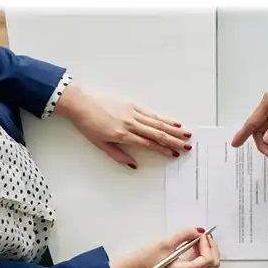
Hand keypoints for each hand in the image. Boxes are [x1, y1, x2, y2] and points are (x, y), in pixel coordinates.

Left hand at [56, 84, 192, 167]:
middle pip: (157, 133)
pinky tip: (174, 122)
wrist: (79, 102)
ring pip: (158, 123)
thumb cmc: (88, 124)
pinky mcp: (132, 105)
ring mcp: (133, 113)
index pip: (148, 144)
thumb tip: (134, 165)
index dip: (163, 150)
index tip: (174, 155)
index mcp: (123, 134)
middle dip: (174, 141)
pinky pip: (152, 114)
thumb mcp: (100, 144)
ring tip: (187, 134)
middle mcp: (131, 123)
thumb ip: (118, 155)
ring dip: (174, 129)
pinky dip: (165, 118)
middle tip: (187, 146)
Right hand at [110, 228, 220, 267]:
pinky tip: (193, 244)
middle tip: (204, 235)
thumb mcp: (165, 243)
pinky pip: (200, 264)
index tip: (201, 234)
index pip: (207, 260)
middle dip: (212, 248)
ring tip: (198, 238)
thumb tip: (198, 230)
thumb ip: (184, 235)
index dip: (208, 245)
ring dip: (207, 250)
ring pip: (207, 265)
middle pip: (212, 264)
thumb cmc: (144, 259)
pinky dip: (201, 253)